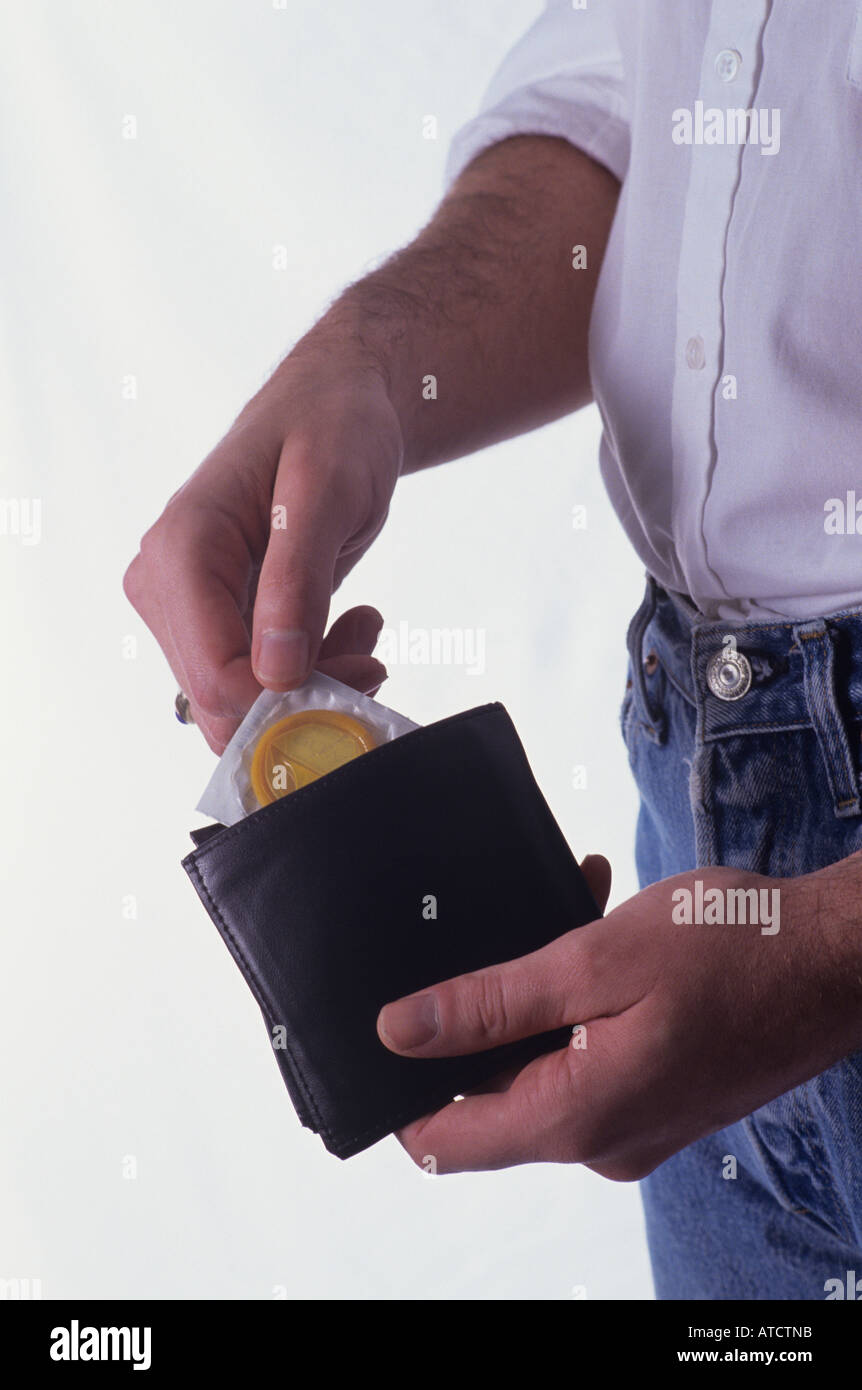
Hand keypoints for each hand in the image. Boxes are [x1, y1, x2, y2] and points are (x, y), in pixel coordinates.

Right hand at [123, 346, 401, 751]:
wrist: (332, 403)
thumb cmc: (330, 425)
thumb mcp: (327, 492)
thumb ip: (298, 581)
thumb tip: (276, 672)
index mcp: (182, 552)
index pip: (217, 678)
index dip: (290, 701)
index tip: (361, 673)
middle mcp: (165, 586)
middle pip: (224, 701)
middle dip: (306, 698)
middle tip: (371, 654)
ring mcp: (184, 607)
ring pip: (241, 700)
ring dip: (314, 685)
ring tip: (363, 627)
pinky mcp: (211, 619)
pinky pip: (252, 681)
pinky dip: (307, 673)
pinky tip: (345, 628)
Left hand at [377, 855, 861, 1178]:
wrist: (840, 958)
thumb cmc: (735, 951)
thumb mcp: (593, 963)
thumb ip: (489, 1004)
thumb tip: (399, 1031)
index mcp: (577, 1118)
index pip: (446, 1142)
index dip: (403, 1089)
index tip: (393, 1026)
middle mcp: (603, 1140)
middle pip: (494, 1094)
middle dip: (485, 1011)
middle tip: (501, 932)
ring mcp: (636, 1120)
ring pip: (546, 1061)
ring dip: (541, 990)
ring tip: (568, 909)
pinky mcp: (661, 1093)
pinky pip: (592, 1054)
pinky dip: (583, 999)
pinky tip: (601, 926)